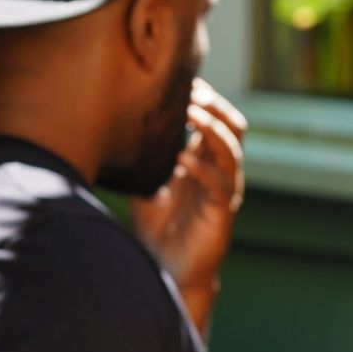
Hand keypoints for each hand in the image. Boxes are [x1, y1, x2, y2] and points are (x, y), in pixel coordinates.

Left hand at [130, 81, 244, 324]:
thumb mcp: (146, 183)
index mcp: (207, 162)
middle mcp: (221, 172)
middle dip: (216, 107)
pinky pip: (219, 184)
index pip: (218, 121)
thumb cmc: (159, 227)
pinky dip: (201, 168)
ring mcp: (225, 192)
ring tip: (191, 114)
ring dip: (211, 130)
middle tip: (193, 92)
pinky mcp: (223, 213)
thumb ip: (144, 159)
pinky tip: (181, 158)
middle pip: (234, 128)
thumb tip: (118, 128)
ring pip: (231, 152)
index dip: (207, 100)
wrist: (170, 269)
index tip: (186, 82)